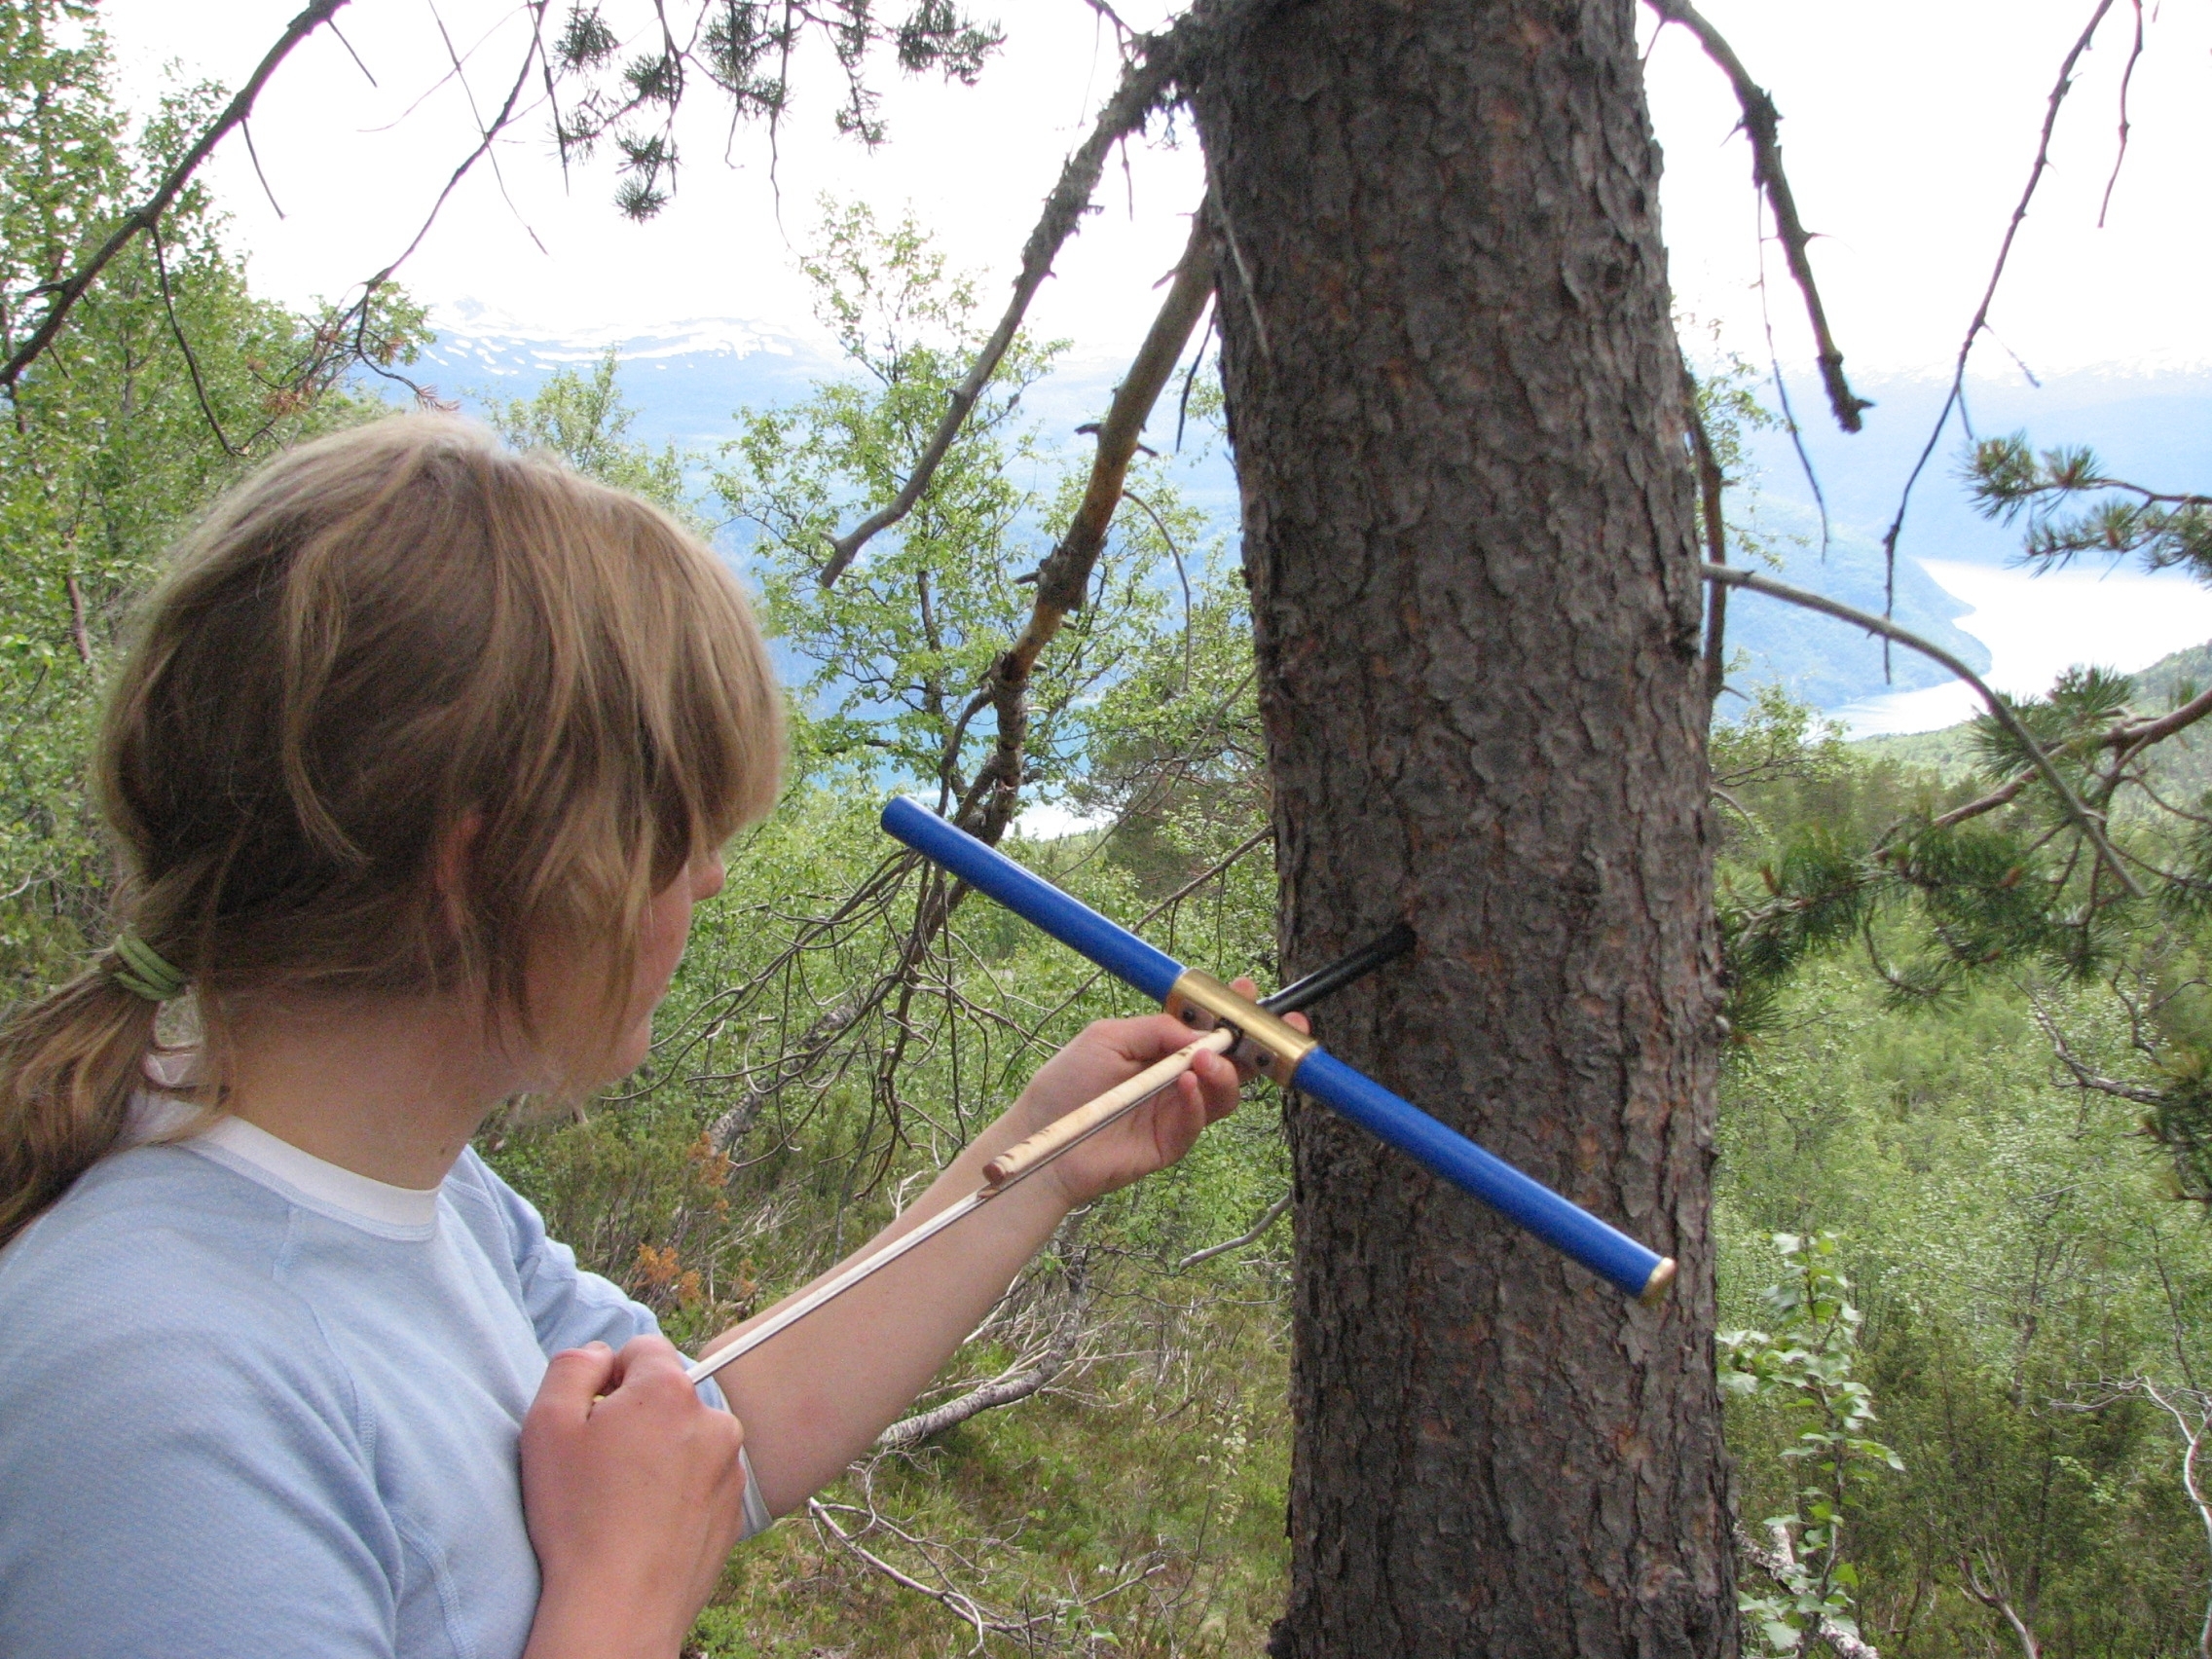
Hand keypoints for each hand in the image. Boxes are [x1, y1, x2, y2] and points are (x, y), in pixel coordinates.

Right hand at [519, 1336, 750, 1658]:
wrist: (619, 1608)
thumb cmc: (577, 1518)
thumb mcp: (547, 1424)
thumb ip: (573, 1366)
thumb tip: (600, 1354)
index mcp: (671, 1390)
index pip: (643, 1349)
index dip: (608, 1379)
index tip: (591, 1420)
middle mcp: (714, 1420)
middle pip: (668, 1396)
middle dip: (636, 1418)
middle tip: (602, 1467)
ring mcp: (731, 1467)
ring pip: (687, 1438)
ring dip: (660, 1454)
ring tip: (623, 1502)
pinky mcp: (734, 1510)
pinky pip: (701, 1480)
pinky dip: (677, 1491)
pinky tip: (645, 1524)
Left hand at [1005, 979, 1308, 1208]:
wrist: (1042, 1135)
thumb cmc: (1067, 1084)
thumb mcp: (1109, 1038)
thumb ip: (1157, 1030)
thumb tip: (1202, 1032)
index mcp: (1163, 1050)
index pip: (1208, 1030)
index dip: (1232, 1013)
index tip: (1249, 991)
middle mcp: (1177, 1080)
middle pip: (1231, 1063)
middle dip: (1257, 1046)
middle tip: (1273, 1032)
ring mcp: (1176, 1113)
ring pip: (1223, 1094)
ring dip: (1225, 1073)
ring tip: (1209, 1058)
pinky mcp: (1170, 1143)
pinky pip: (1197, 1121)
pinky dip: (1197, 1101)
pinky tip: (1186, 1084)